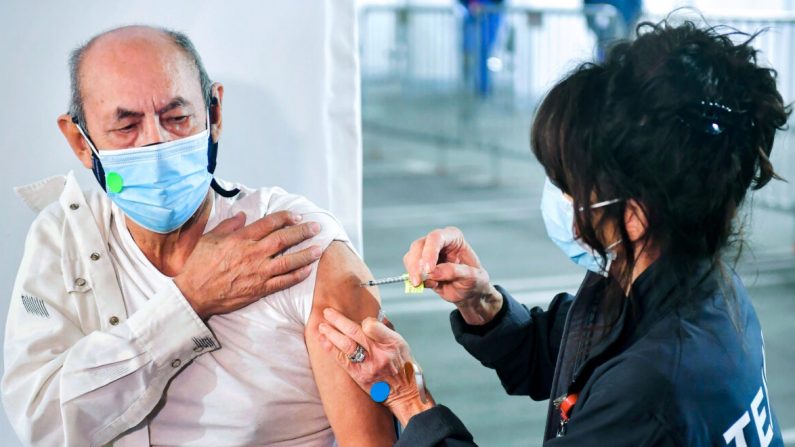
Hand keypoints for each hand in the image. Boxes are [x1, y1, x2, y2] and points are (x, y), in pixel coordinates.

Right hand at [174, 211, 321, 318]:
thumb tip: (242, 215)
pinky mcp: (259, 289)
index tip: (296, 215)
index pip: (269, 223)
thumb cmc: (196, 264)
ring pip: (288, 261)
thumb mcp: (209, 238)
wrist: (192, 293)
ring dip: (306, 254)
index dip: (286, 218)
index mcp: (241, 239)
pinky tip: (307, 270)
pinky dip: (297, 276)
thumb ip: (229, 225)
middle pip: (284, 239)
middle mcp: (252, 254)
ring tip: (318, 248)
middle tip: (316, 227)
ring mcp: (257, 272)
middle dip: (303, 232)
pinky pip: (283, 282)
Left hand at [317, 308, 434, 425]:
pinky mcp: (359, 376)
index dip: (362, 321)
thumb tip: (366, 321)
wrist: (404, 393)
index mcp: (392, 343)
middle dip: (339, 321)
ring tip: (322, 326)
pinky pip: (342, 360)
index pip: (372, 326)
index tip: (359, 320)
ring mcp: (369, 366)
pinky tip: (323, 340)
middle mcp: (380, 354)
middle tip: (327, 312)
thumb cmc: (402, 365)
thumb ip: (384, 332)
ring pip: (346, 345)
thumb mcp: (401, 344)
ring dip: (331, 334)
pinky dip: (331, 348)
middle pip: (355, 333)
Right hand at [403, 227, 502, 324]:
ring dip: (414, 272)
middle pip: (418, 245)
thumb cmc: (475, 281)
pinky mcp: (421, 266)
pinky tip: (431, 285)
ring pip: (411, 257)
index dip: (430, 252)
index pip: (436, 237)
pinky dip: (417, 279)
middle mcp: (438, 242)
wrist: (470, 292)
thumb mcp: (472, 277)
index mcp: (453, 237)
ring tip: (431, 284)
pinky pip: (410, 270)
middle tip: (418, 281)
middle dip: (417, 264)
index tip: (429, 269)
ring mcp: (427, 253)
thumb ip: (454, 272)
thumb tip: (433, 272)